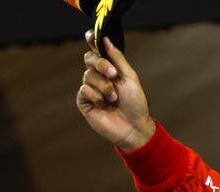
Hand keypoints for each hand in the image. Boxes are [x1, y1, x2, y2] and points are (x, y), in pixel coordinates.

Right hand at [76, 35, 155, 151]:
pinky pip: (84, 89)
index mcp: (109, 69)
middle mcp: (98, 76)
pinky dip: (96, 95)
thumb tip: (106, 40)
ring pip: (88, 75)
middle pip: (89, 59)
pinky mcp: (84, 102)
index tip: (92, 36)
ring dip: (104, 86)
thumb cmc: (135, 103)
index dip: (92, 41)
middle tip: (113, 74)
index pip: (97, 51)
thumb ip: (117, 58)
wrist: (134, 127)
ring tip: (114, 98)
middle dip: (101, 64)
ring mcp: (90, 89)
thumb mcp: (129, 77)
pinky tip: (104, 104)